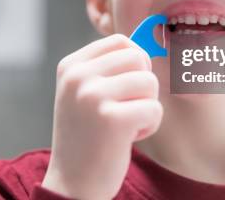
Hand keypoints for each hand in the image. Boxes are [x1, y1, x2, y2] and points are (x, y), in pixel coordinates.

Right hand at [42, 34, 162, 199]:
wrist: (73, 184)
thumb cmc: (88, 135)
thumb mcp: (85, 92)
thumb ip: (109, 67)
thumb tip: (152, 39)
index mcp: (71, 66)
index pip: (120, 41)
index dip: (135, 62)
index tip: (125, 87)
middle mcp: (78, 76)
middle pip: (138, 58)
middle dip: (142, 85)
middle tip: (125, 108)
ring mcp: (93, 96)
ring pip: (149, 82)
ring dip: (146, 106)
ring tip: (124, 124)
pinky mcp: (112, 120)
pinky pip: (154, 108)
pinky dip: (149, 125)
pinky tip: (127, 138)